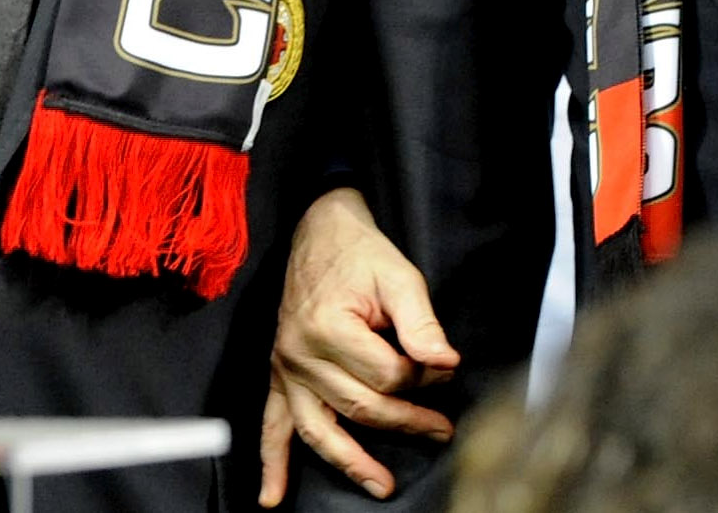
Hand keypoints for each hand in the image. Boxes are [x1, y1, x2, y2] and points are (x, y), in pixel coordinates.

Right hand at [258, 188, 461, 505]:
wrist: (320, 232)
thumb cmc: (361, 253)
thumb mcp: (400, 276)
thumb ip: (422, 322)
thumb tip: (446, 362)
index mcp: (329, 328)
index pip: (387, 375)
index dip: (424, 377)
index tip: (446, 369)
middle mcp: (300, 355)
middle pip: (360, 406)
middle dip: (405, 419)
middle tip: (441, 429)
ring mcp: (286, 369)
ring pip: (320, 429)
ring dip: (350, 463)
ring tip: (381, 486)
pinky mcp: (279, 375)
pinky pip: (271, 425)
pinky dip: (271, 463)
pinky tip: (271, 496)